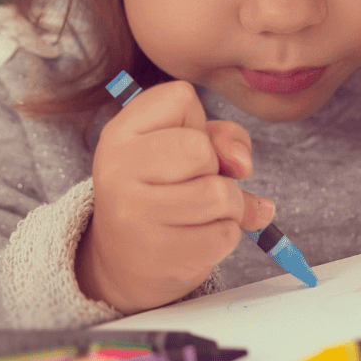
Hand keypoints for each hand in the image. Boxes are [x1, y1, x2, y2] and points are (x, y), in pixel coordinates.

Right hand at [76, 80, 273, 312]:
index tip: (176, 149)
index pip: (182, 98)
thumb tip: (243, 165)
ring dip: (228, 206)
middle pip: (200, 148)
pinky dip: (225, 236)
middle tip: (191, 184)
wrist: (124, 262)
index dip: (196, 123)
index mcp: (119, 132)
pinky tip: (197, 238)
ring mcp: (134, 214)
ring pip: (220, 194)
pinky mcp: (159, 254)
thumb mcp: (182, 149)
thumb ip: (221, 138)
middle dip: (213, 168)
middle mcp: (117, 169)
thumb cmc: (162, 192)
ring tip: (201, 213)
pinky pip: (224, 235)